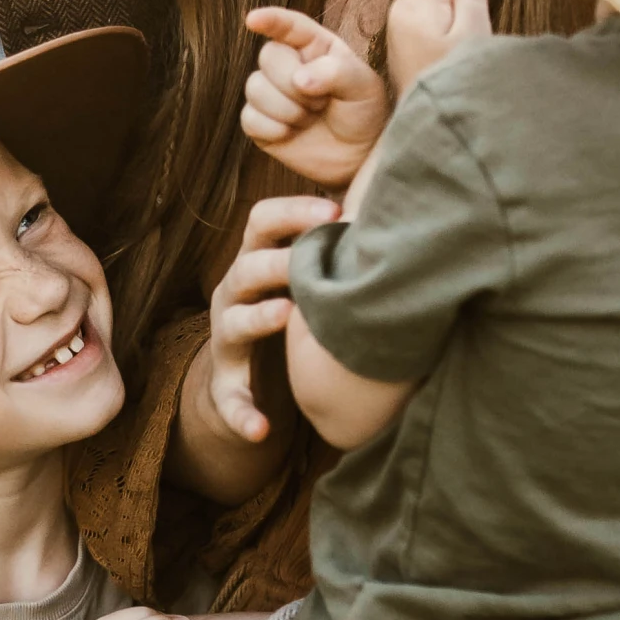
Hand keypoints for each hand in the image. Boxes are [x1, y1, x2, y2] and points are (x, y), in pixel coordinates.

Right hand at [205, 195, 339, 447]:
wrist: (252, 377)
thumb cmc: (295, 309)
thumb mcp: (305, 274)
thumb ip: (335, 240)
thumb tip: (392, 191)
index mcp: (257, 262)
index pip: (261, 223)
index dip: (293, 212)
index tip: (336, 208)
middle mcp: (235, 295)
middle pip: (246, 268)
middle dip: (275, 260)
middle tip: (307, 258)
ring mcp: (227, 340)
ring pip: (232, 323)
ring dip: (258, 319)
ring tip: (287, 315)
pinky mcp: (227, 387)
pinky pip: (229, 402)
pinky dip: (242, 415)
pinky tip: (260, 429)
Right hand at [241, 5, 389, 190]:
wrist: (358, 157)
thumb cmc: (364, 114)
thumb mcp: (364, 87)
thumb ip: (336, 72)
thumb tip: (299, 79)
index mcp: (316, 46)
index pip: (289, 26)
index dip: (271, 20)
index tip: (253, 20)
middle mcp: (289, 64)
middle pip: (268, 56)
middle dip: (294, 84)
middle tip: (322, 103)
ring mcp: (271, 92)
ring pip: (255, 88)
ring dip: (287, 109)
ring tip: (311, 118)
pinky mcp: (260, 122)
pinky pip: (249, 118)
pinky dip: (273, 129)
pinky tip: (292, 134)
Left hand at [385, 0, 489, 90]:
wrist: (432, 124)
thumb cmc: (455, 79)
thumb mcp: (474, 31)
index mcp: (418, 6)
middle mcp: (404, 15)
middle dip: (457, 1)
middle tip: (466, 38)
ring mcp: (403, 33)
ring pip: (439, 9)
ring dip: (454, 23)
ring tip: (456, 56)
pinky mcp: (407, 50)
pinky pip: (434, 28)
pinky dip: (447, 38)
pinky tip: (448, 63)